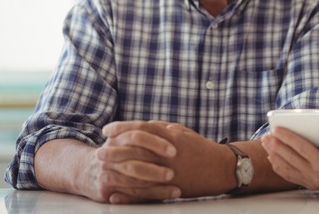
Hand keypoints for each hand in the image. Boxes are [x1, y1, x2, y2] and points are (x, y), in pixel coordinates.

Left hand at [103, 121, 234, 198]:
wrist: (220, 168)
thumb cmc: (201, 148)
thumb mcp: (183, 132)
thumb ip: (163, 128)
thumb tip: (144, 125)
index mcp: (170, 136)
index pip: (141, 128)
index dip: (122, 127)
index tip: (107, 129)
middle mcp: (168, 152)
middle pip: (135, 150)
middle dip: (114, 150)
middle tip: (98, 151)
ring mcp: (169, 170)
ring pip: (137, 172)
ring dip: (116, 173)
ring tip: (101, 172)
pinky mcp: (170, 187)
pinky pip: (145, 191)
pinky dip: (128, 193)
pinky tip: (115, 193)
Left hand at [262, 119, 318, 192]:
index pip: (302, 149)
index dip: (288, 138)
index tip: (277, 129)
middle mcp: (315, 175)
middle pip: (290, 159)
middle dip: (276, 146)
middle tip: (266, 136)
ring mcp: (311, 181)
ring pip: (287, 168)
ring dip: (274, 155)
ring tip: (266, 144)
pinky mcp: (309, 184)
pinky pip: (290, 176)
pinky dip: (279, 167)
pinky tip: (273, 158)